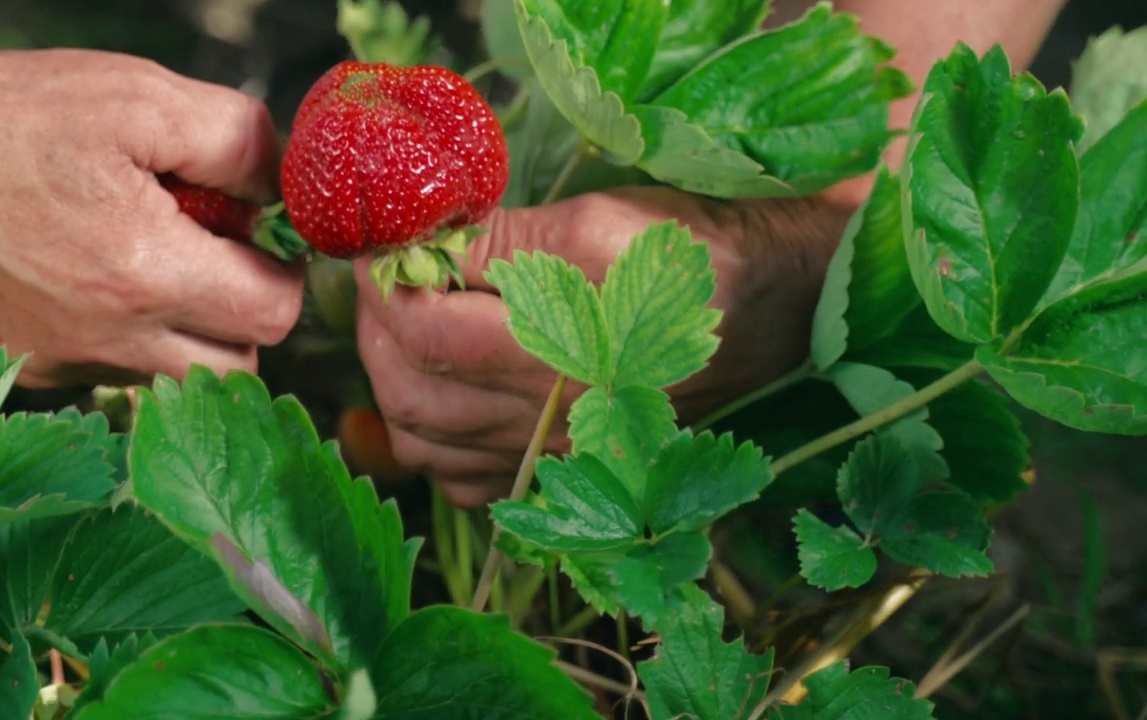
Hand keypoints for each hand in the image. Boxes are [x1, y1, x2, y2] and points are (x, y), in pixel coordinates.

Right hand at [0, 40, 303, 386]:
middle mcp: (107, 337)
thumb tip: (283, 192)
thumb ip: (239, 143)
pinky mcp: (27, 367)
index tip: (259, 239)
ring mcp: (62, 361)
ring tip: (153, 260)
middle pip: (235, 366)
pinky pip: (111, 373)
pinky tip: (99, 277)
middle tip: (215, 252)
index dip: (282, 272)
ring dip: (188, 332)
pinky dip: (127, 337)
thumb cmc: (9, 116)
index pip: (273, 314)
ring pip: (174, 378)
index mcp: (147, 274)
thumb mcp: (143, 98)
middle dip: (243, 312)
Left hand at [355, 186, 852, 507]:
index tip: (373, 249)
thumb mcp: (599, 222)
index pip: (427, 330)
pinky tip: (439, 398)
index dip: (383, 286)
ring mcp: (555, 456)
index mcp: (557, 351)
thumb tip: (423, 238)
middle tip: (377, 283)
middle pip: (413, 396)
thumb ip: (505, 237)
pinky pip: (468, 485)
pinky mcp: (565, 470)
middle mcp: (548, 419)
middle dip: (375, 334)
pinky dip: (433, 447)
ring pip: (429, 448)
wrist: (773, 312)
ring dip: (392, 388)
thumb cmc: (691, 258)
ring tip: (398, 333)